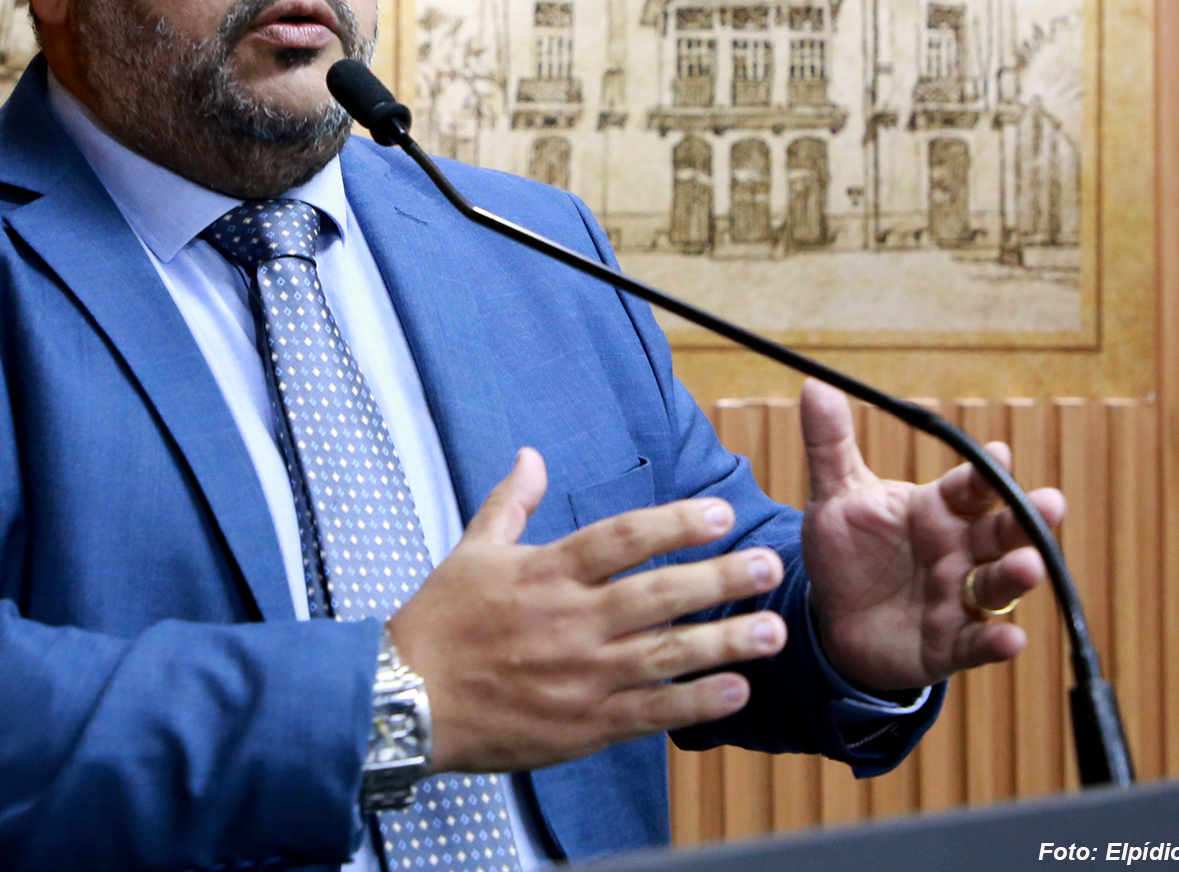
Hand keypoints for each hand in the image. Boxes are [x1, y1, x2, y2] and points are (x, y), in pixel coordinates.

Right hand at [387, 448, 788, 773]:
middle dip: (720, 579)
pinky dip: (695, 702)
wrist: (406, 700)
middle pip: (659, 594)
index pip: (622, 538)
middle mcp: (571, 621)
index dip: (675, 523)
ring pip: (666, 654)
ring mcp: (581, 675)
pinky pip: (651, 711)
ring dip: (725, 641)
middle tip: (768, 566)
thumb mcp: (471, 551)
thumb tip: (530, 456)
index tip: (720, 513)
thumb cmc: (439, 624)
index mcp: (546, 573)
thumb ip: (511, 503)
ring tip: (772, 631)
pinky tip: (735, 690)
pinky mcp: (584, 723)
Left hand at [798, 379, 1067, 693]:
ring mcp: (959, 599)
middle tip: (1051, 502)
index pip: (969, 488)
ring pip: (996, 585)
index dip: (985, 473)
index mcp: (938, 510)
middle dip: (1026, 519)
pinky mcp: (950, 644)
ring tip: (1029, 565)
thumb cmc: (849, 552)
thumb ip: (830, 445)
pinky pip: (977, 644)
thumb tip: (815, 383)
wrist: (833, 619)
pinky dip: (995, 642)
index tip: (1000, 452)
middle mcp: (959, 551)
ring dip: (1016, 575)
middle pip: (1000, 532)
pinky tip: (1011, 640)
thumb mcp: (837, 498)